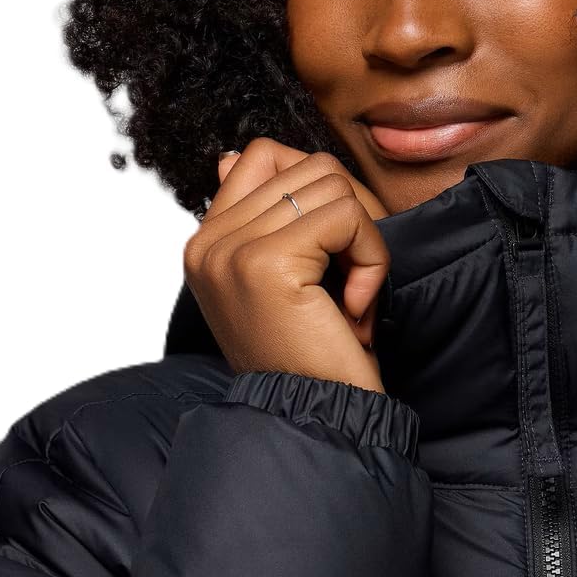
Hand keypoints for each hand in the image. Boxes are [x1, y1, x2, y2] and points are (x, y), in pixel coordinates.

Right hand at [184, 138, 390, 391]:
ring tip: (351, 301)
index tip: (330, 254)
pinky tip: (355, 309)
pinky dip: (371, 260)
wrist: (320, 421)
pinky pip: (346, 217)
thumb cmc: (316, 357)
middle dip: (352, 219)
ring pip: (332, 185)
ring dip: (364, 243)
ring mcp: (230, 250)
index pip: (261, 156)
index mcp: (206, 244)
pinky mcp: (265, 261)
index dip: (320, 192)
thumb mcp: (287, 281)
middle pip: (308, 166)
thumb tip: (233, 154)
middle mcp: (207, 243)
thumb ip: (270, 217)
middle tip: (351, 284)